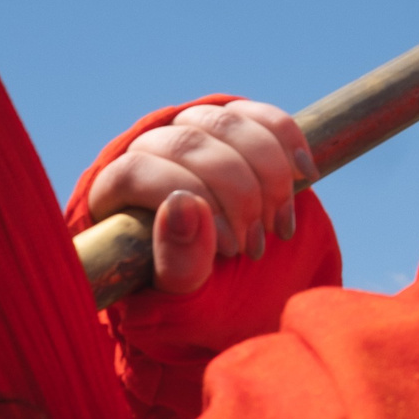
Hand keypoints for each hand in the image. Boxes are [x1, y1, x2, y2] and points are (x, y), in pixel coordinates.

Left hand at [85, 100, 317, 295]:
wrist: (237, 295)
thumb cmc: (194, 303)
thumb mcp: (183, 301)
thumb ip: (177, 262)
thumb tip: (183, 206)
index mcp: (113, 192)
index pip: (136, 169)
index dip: (186, 199)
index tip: (231, 248)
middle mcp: (147, 151)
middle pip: (186, 143)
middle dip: (235, 194)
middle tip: (257, 247)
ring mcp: (193, 132)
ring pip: (226, 123)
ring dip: (267, 174)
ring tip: (279, 226)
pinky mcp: (235, 127)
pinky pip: (261, 115)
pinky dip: (288, 141)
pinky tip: (305, 174)